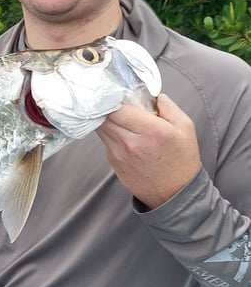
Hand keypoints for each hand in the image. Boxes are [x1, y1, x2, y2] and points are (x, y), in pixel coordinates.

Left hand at [96, 93, 201, 208]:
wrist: (175, 194)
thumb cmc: (182, 159)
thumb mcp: (185, 127)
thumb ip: (168, 106)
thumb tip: (152, 94)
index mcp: (150, 131)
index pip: (117, 107)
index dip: (115, 97)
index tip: (119, 92)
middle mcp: (130, 142)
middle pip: (104, 116)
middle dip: (108, 105)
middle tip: (116, 100)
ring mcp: (118, 154)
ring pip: (101, 127)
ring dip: (106, 118)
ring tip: (119, 116)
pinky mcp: (113, 162)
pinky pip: (105, 140)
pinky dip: (110, 133)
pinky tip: (122, 132)